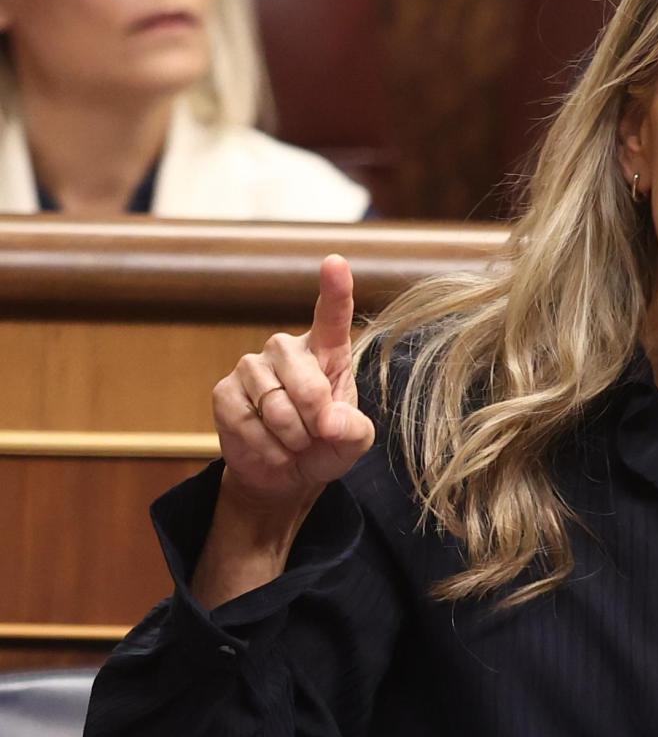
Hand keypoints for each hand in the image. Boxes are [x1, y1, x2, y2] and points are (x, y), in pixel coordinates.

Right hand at [210, 254, 374, 525]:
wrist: (285, 474)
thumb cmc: (325, 446)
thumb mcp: (353, 442)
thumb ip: (354, 430)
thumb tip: (330, 421)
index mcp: (327, 351)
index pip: (332, 316)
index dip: (335, 289)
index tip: (335, 262)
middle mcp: (287, 350)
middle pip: (305, 378)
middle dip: (315, 416)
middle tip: (318, 435)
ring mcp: (252, 367)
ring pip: (274, 404)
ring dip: (290, 436)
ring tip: (295, 442)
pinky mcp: (224, 391)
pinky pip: (245, 421)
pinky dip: (265, 446)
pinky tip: (272, 448)